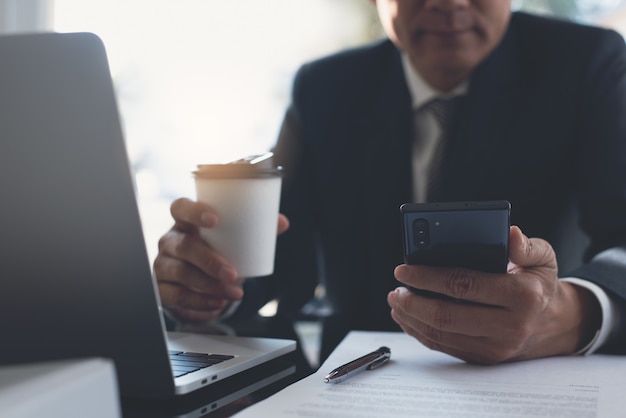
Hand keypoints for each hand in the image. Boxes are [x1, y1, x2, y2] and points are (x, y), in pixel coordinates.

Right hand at [153, 197, 289, 322]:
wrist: (201, 282)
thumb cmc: (216, 252)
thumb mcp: (233, 240)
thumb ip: (256, 229)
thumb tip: (282, 222)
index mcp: (185, 221)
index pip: (180, 207)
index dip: (194, 211)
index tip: (215, 220)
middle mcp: (170, 240)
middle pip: (183, 246)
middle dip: (209, 261)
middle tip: (233, 273)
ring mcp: (162, 264)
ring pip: (180, 272)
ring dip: (208, 285)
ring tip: (233, 292)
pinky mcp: (162, 288)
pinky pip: (176, 296)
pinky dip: (199, 302)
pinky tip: (216, 304)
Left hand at [387, 226, 600, 363]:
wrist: (554, 325)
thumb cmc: (539, 284)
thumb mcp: (543, 258)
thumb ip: (525, 246)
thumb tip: (510, 233)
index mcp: (523, 296)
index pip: (465, 285)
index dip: (429, 277)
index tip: (404, 269)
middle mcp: (509, 326)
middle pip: (447, 316)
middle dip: (413, 302)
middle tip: (395, 289)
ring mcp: (495, 347)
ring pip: (441, 335)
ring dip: (411, 318)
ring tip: (396, 300)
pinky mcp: (483, 358)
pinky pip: (444, 346)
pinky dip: (420, 332)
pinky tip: (408, 317)